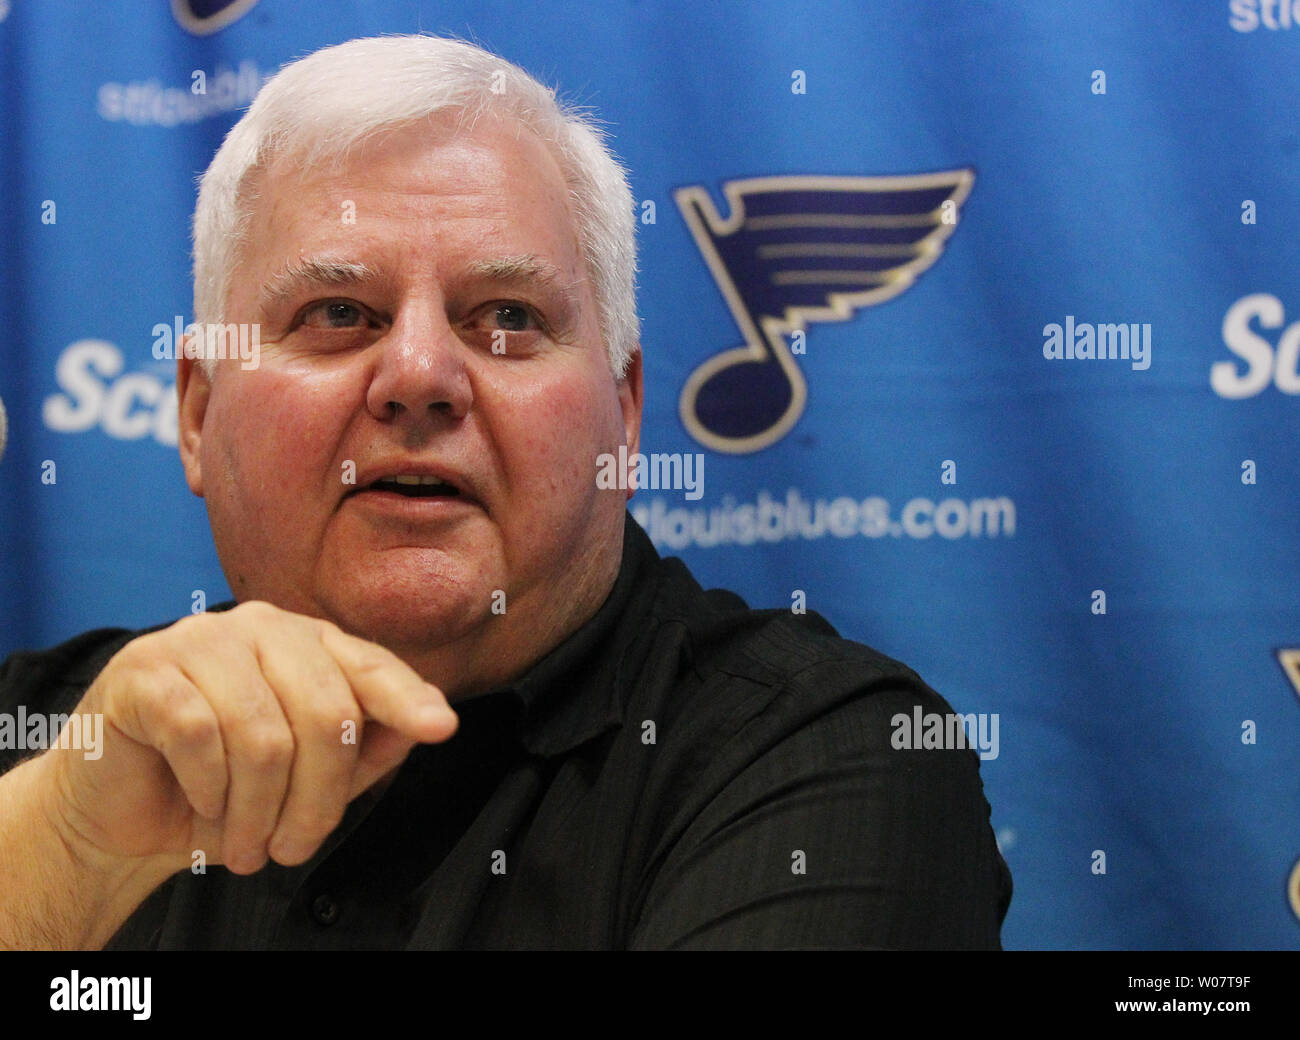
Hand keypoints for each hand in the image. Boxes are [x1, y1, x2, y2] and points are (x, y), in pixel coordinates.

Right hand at [31, 600, 456, 879]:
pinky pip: (199, 735)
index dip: (407, 699)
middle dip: (317, 800)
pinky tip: (202, 803)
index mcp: (308, 644)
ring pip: (264, 735)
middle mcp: (262, 628)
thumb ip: (366, 749)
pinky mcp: (146, 669)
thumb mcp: (306, 780)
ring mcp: (201, 640)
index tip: (440, 728)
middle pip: (326, 712)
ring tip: (245, 844)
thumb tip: (425, 725)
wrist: (118, 814)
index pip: (371, 665)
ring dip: (257, 811)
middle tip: (293, 849)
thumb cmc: (219, 791)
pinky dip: (209, 789)